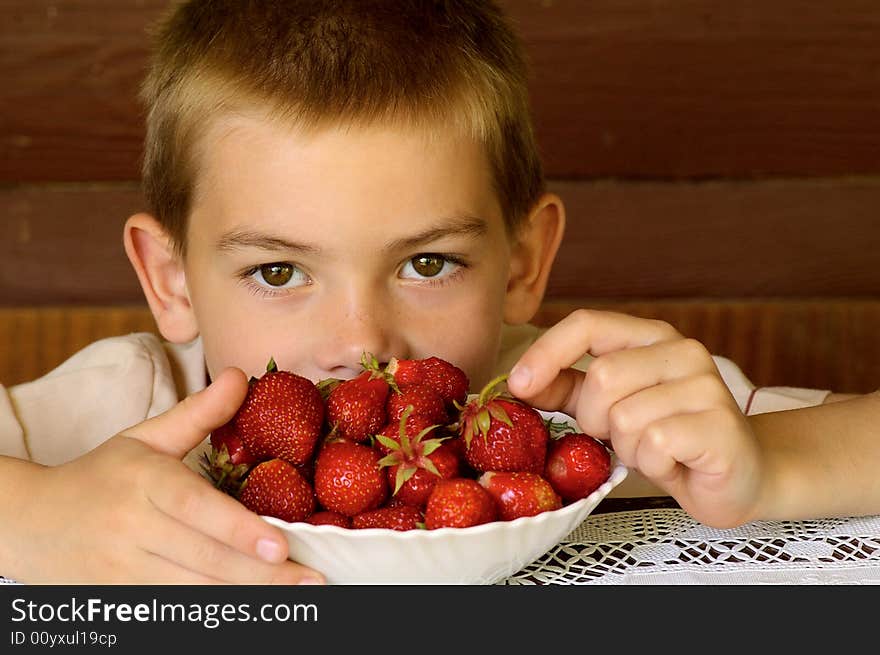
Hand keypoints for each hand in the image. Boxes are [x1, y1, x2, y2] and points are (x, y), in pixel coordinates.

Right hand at [8, 368, 323, 583]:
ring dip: (245, 599)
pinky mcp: (120, 599)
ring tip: (295, 598)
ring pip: (193, 593)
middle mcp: (135, 529)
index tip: (281, 545)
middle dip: (261, 575)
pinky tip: (250, 612)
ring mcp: (124, 571)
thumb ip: (198, 413)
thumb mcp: (146, 437)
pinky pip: (173, 610)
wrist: (30, 522)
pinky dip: (211, 614)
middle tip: (312, 579)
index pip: (197, 509)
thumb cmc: (101, 475)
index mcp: (145, 483)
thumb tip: (242, 375)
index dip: (238, 530)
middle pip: (204, 560)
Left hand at [506, 309, 765, 527]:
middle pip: (602, 377)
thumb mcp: (609, 409)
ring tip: (653, 450)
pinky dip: (652, 465)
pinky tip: (674, 463)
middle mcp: (682, 351)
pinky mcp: (720, 426)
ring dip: (627, 448)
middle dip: (596, 420)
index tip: (517, 384)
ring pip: (625, 417)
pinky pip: (654, 445)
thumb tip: (519, 382)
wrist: (740, 477)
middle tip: (620, 437)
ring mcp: (706, 386)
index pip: (587, 323)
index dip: (546, 352)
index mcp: (650, 337)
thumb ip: (566, 389)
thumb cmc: (669, 438)